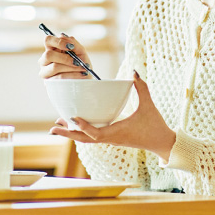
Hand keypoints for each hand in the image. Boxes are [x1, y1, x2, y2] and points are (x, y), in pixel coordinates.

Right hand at [38, 33, 92, 78]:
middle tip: (78, 62)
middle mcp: (45, 60)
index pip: (48, 40)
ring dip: (72, 68)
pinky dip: (73, 75)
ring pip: (54, 67)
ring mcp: (45, 72)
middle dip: (65, 58)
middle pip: (48, 55)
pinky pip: (59, 78)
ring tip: (83, 69)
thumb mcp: (81, 52)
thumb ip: (74, 43)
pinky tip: (81, 75)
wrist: (85, 80)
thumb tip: (63, 36)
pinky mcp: (48, 83)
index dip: (58, 42)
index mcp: (52, 49)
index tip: (70, 47)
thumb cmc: (81, 64)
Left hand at [50, 71, 176, 161]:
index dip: (83, 126)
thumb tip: (134, 71)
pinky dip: (82, 131)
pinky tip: (76, 123)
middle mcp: (111, 139)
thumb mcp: (148, 104)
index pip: (95, 133)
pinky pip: (93, 136)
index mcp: (117, 133)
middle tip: (53, 128)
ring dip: (72, 133)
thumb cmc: (155, 125)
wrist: (161, 142)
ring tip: (58, 125)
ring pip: (87, 139)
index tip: (72, 118)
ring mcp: (111, 140)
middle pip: (84, 140)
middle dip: (68, 134)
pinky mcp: (113, 138)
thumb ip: (142, 87)